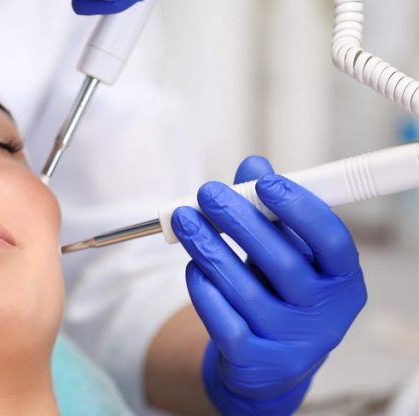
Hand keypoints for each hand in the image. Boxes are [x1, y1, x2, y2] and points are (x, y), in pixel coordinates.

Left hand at [171, 156, 366, 415]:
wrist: (268, 363)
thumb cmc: (280, 292)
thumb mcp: (286, 250)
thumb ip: (271, 209)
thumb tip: (252, 164)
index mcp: (342, 281)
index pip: (331, 241)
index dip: (299, 209)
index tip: (263, 181)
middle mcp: (324, 315)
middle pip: (282, 263)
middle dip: (239, 221)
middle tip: (207, 192)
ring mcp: (290, 342)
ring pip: (244, 290)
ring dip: (209, 248)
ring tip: (185, 219)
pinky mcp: (255, 361)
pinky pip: (222, 320)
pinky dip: (203, 288)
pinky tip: (192, 265)